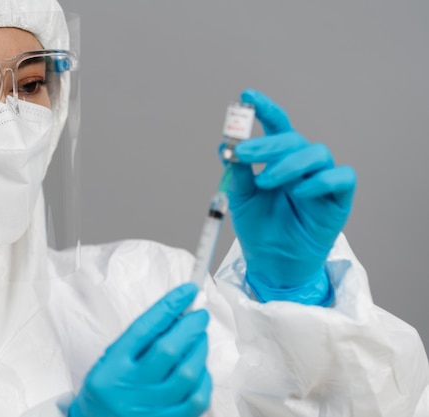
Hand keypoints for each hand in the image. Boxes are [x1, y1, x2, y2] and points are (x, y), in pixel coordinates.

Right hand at [68, 283, 211, 416]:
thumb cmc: (108, 390)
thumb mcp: (110, 361)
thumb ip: (139, 342)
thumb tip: (176, 315)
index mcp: (112, 366)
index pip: (144, 328)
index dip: (170, 306)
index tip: (188, 291)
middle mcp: (130, 387)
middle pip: (168, 350)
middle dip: (191, 327)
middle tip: (199, 316)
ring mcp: (150, 408)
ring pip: (187, 374)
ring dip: (200, 350)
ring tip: (200, 339)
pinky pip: (197, 400)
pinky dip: (205, 379)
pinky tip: (201, 369)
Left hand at [226, 89, 355, 304]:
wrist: (273, 264)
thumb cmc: (260, 228)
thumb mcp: (242, 198)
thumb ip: (238, 172)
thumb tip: (225, 144)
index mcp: (279, 159)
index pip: (277, 126)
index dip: (265, 109)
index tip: (246, 96)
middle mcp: (302, 164)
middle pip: (293, 138)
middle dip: (267, 143)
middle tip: (243, 153)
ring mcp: (322, 180)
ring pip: (317, 152)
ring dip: (288, 164)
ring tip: (264, 182)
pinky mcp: (339, 199)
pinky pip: (341, 178)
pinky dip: (320, 182)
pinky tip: (298, 194)